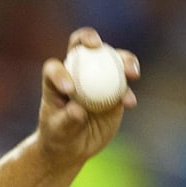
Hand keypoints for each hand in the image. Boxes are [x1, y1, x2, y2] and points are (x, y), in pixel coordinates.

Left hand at [37, 27, 140, 167]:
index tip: (69, 89)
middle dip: (88, 38)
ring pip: (111, 60)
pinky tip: (129, 103)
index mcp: (55, 81)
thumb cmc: (58, 137)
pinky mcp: (114, 91)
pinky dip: (128, 91)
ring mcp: (97, 79)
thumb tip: (78, 110)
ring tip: (131, 73)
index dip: (60, 72)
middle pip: (81, 47)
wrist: (74, 148)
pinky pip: (124, 86)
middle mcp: (76, 73)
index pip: (55, 68)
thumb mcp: (58, 132)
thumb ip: (67, 120)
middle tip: (97, 45)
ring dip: (124, 60)